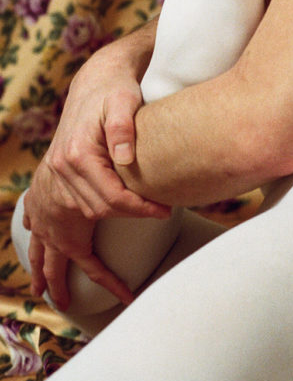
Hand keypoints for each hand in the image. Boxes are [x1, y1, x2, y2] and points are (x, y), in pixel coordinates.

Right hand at [22, 42, 169, 306]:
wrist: (97, 81)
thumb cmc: (116, 92)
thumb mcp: (123, 101)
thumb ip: (123, 127)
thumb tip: (125, 157)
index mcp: (76, 156)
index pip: (109, 198)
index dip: (139, 210)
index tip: (165, 214)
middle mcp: (58, 173)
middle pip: (84, 221)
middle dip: (103, 254)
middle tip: (123, 287)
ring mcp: (49, 180)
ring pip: (49, 232)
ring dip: (51, 266)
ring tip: (57, 299)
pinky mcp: (48, 181)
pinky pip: (39, 221)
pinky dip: (39, 243)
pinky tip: (40, 259)